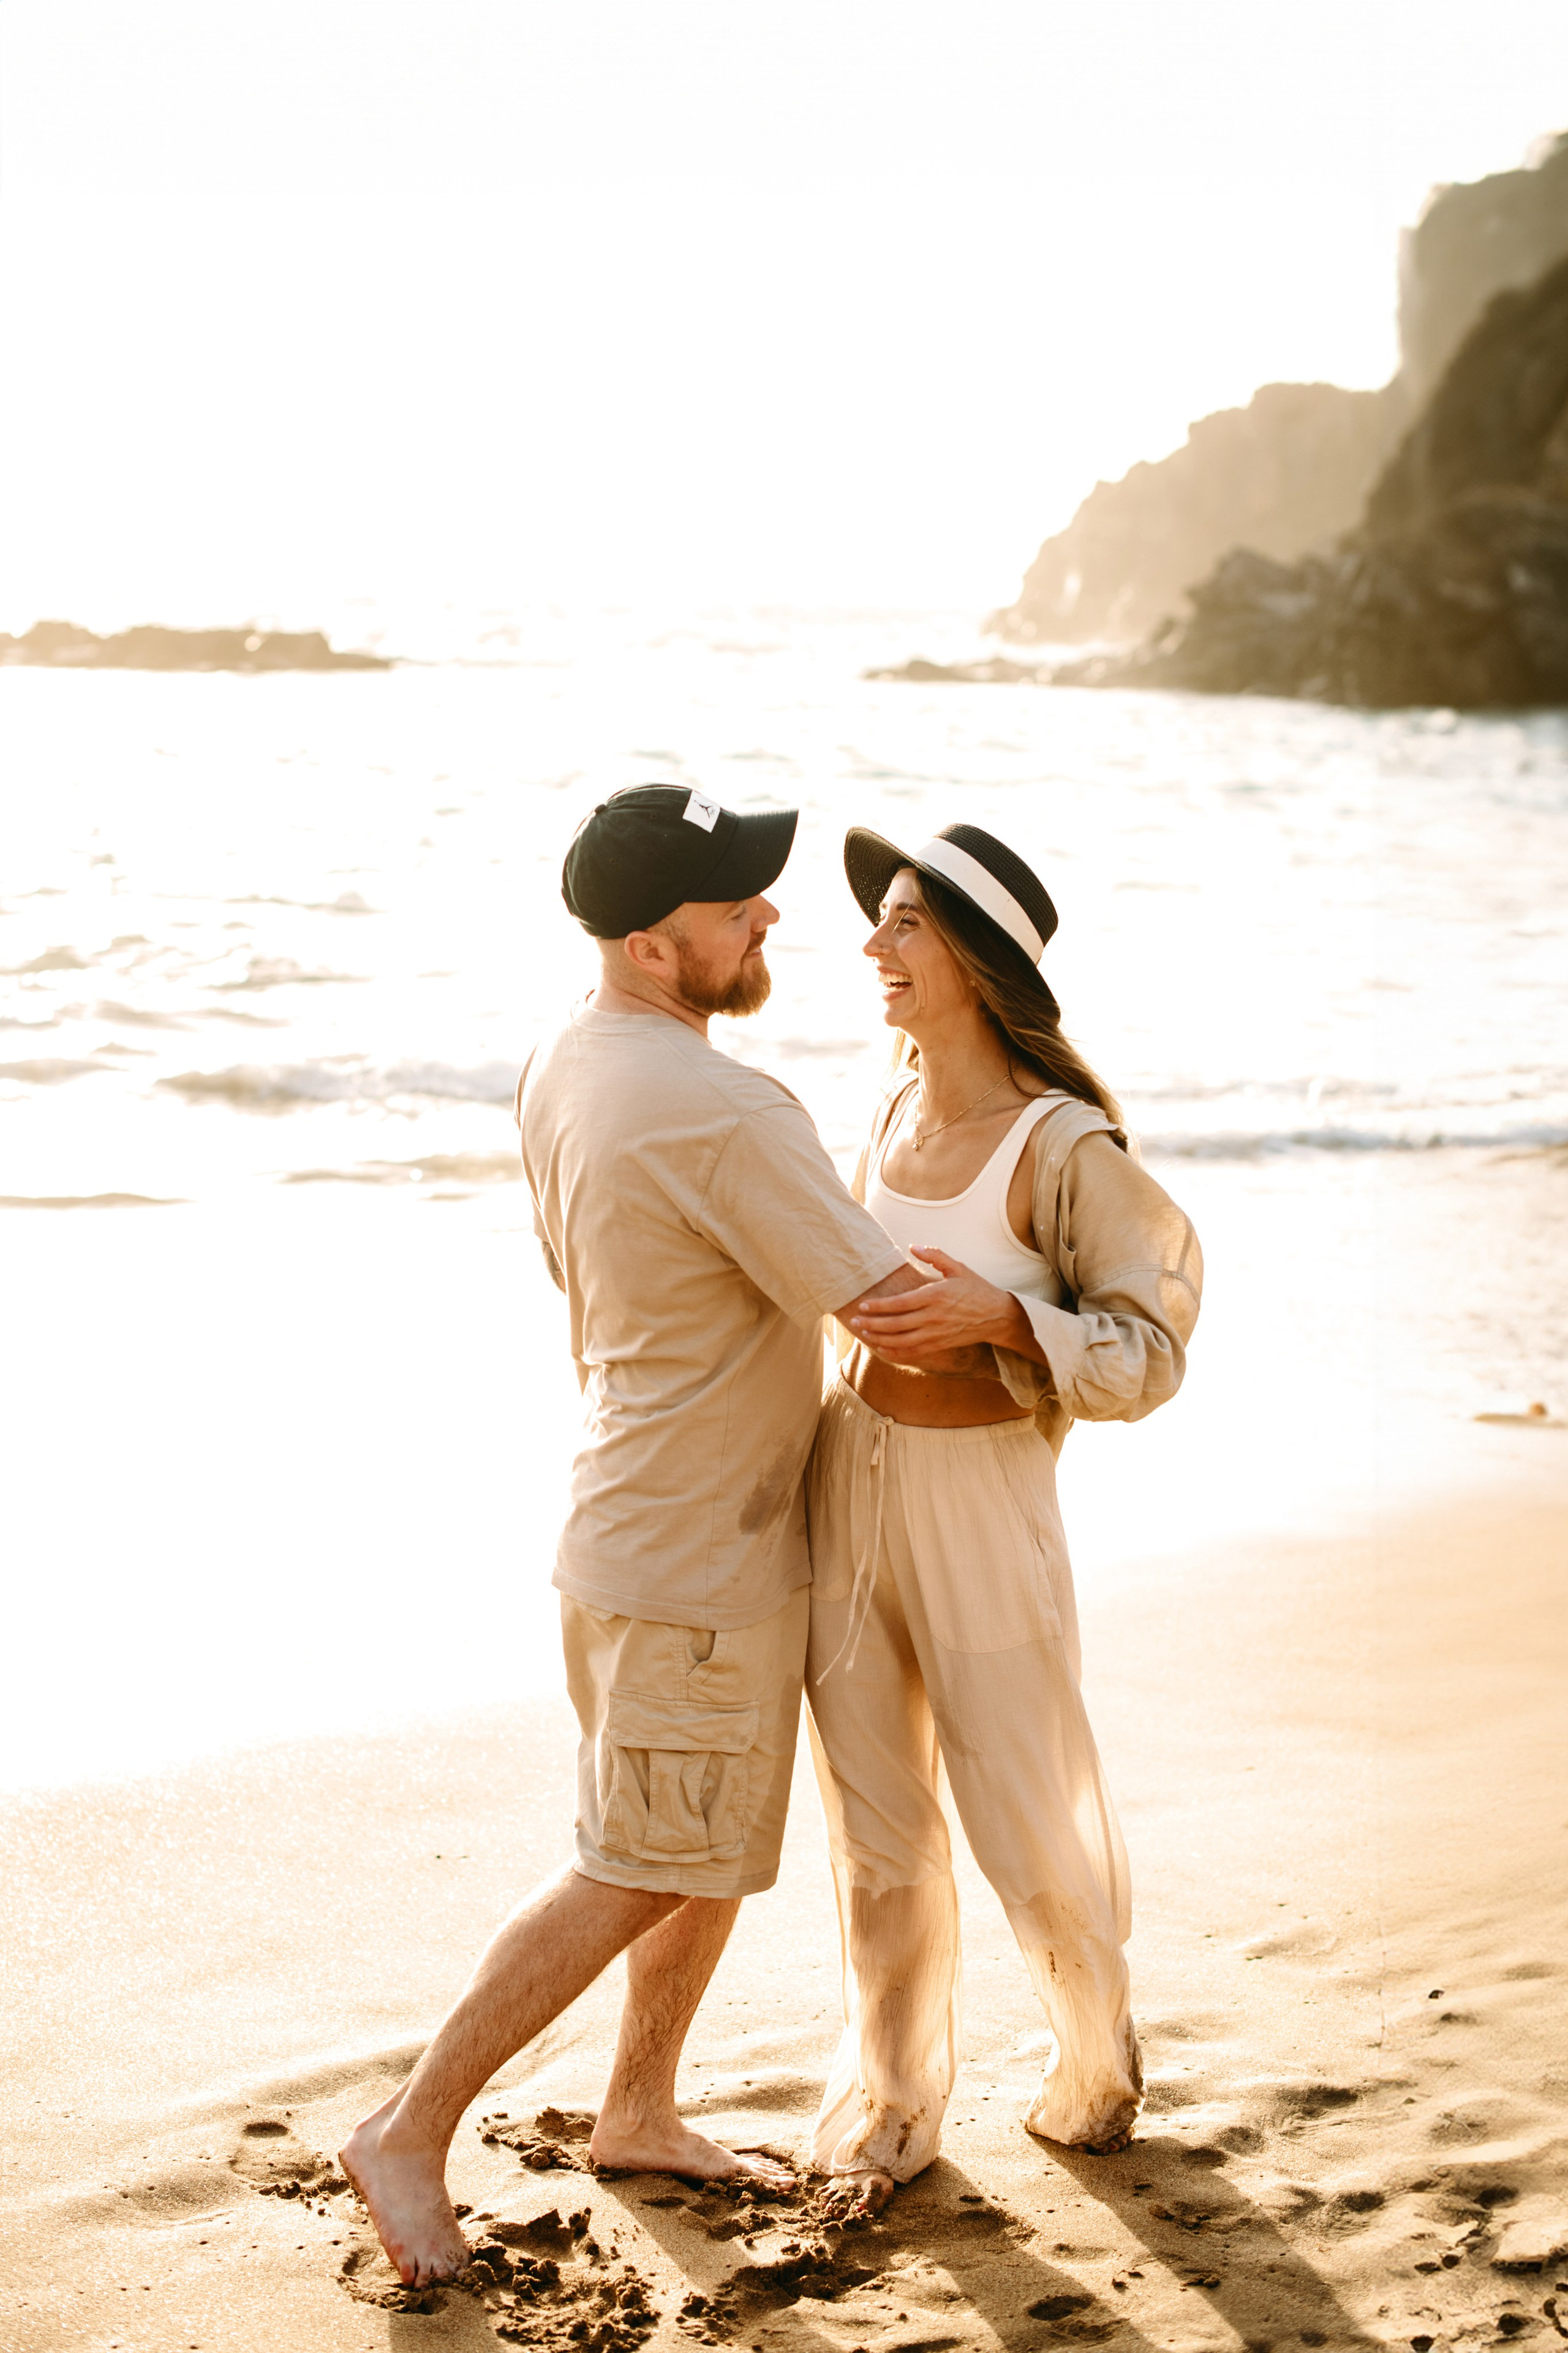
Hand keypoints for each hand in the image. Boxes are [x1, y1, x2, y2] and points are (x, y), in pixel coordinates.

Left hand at [847, 1246, 1026, 1371]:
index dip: (880, 1305)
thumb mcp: (958, 1267)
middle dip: (873, 1323)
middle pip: (896, 1324)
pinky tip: (882, 1349)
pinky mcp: (939, 1345)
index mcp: (936, 1295)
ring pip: (902, 1341)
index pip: (901, 1303)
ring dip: (880, 1339)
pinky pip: (913, 1353)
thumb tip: (913, 1247)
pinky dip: (895, 1353)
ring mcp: (936, 1334)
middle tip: (855, 1320)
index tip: (864, 1304)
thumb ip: (935, 1256)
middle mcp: (934, 1317)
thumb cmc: (976, 1289)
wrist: (997, 1316)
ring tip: (864, 1333)